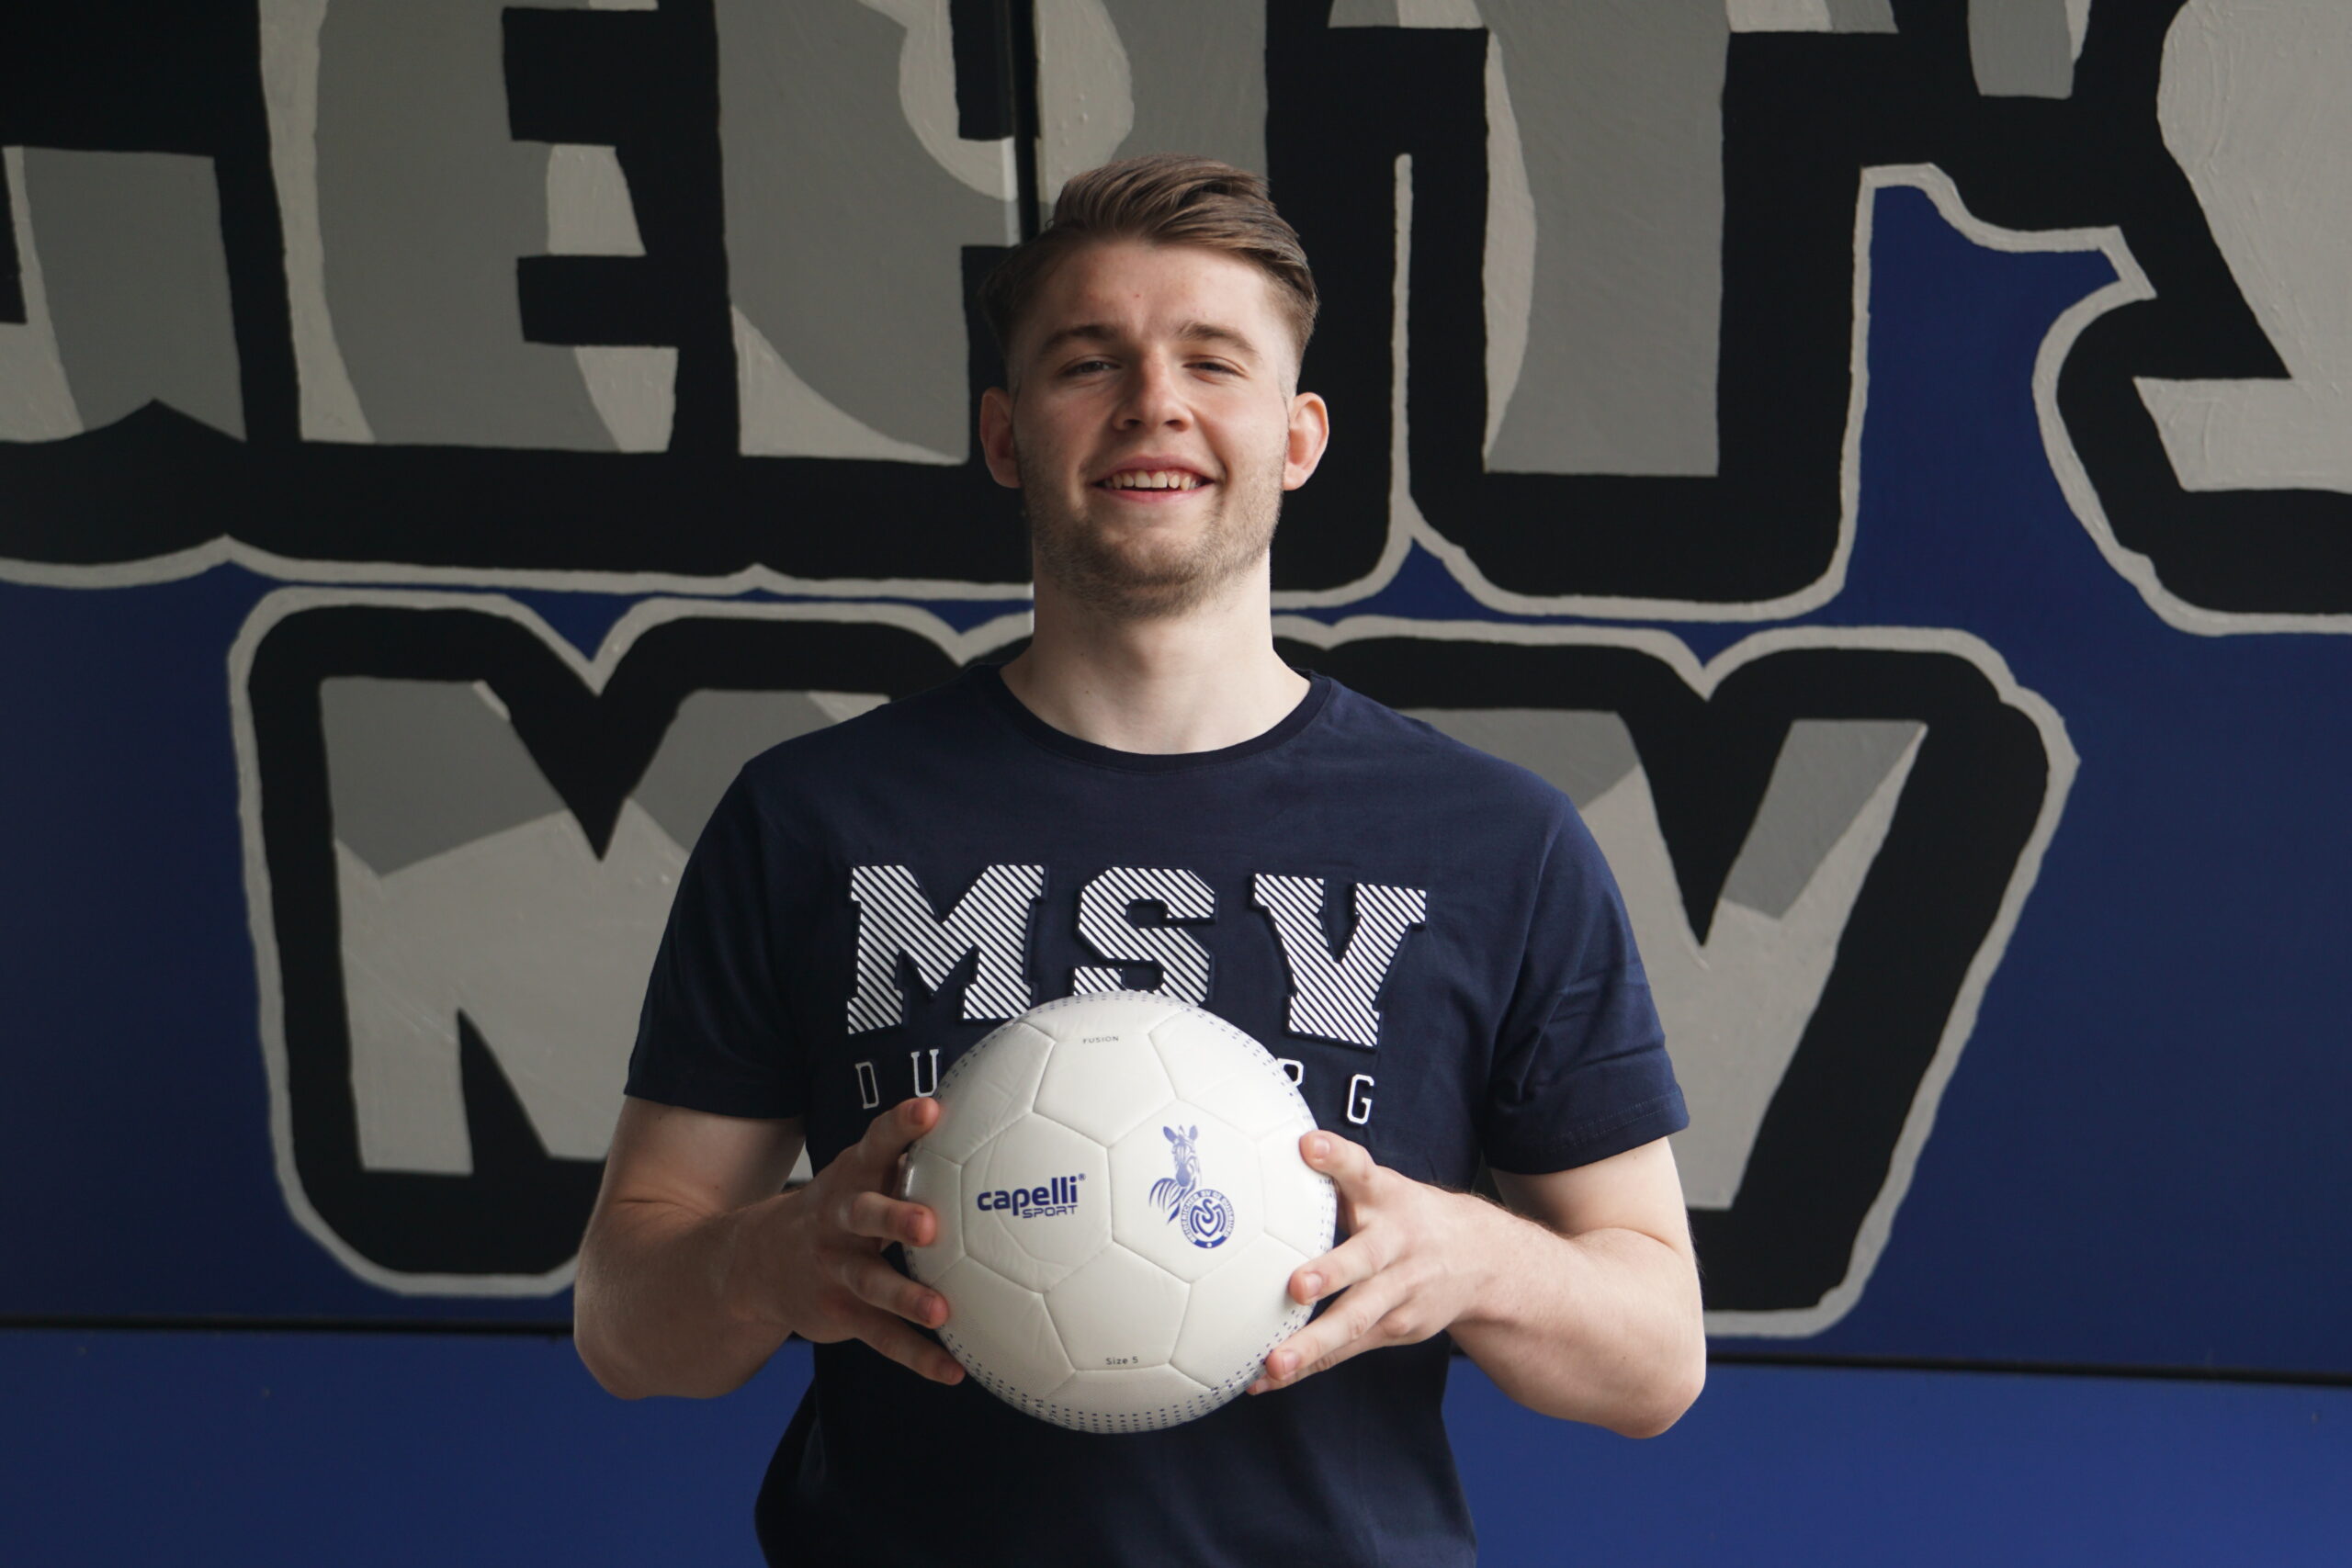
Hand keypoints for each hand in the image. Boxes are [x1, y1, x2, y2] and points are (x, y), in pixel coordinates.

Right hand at [741, 1097, 963, 1385]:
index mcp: (852, 1177)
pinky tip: (952, 1370)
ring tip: (941, 1311)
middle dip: (894, 1218)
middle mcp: (840, 1220)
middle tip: (928, 1224)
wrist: (757, 1262)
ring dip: (906, 1298)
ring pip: (871, 1283)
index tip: (930, 1110)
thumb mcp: (859, 1175)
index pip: (876, 1144)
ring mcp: (837, 1269)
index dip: (901, 1126)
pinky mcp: (839, 1312)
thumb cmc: (839, 1207)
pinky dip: (916, 1355)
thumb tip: (981, 1120)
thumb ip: (907, 1154)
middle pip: (865, 1215)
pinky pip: (881, 1336)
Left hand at [1248, 1131, 1498, 1394]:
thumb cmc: (1405, 1217)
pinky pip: (1347, 1349)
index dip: (1336, 1157)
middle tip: (1296, 1285)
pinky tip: (1268, 1379)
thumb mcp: (1381, 1186)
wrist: (1480, 1260)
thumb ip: (1337, 1173)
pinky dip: (1308, 1365)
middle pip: (1362, 1259)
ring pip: (1355, 1318)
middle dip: (1330, 1274)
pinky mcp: (1395, 1327)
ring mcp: (1399, 1291)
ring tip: (1275, 1363)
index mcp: (1387, 1197)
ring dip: (1313, 1343)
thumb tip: (1277, 1150)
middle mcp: (1395, 1244)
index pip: (1360, 1170)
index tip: (1309, 1145)